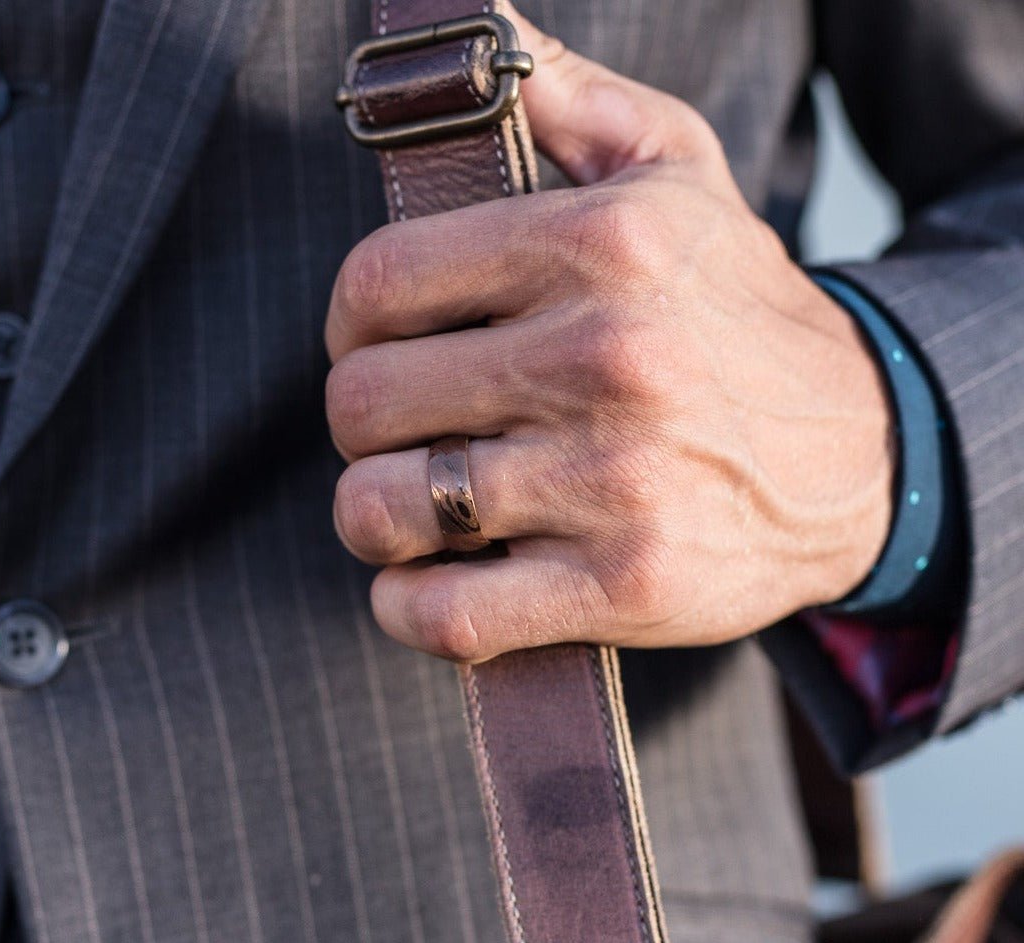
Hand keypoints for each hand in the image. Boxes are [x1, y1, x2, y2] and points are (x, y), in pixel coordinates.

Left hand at [324, 7, 894, 662]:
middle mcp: (607, 358)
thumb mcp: (676, 174)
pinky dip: (410, 609)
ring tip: (417, 508)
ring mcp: (615, 480)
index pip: (378, 283)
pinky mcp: (624, 584)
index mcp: (601, 245)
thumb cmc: (734, 314)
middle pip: (363, 404)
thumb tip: (484, 32)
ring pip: (386, 509)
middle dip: (363, 427)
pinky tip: (433, 583)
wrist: (860, 456)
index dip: (350, 326)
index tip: (377, 350)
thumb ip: (568, 99)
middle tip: (407, 433)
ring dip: (376, 517)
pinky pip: (448, 615)